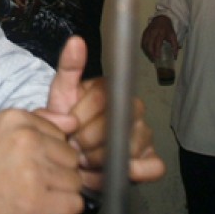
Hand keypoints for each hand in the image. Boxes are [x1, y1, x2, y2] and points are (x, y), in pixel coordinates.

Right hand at [0, 108, 84, 213]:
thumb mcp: (0, 131)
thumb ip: (38, 121)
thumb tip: (74, 122)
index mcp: (17, 119)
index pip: (62, 134)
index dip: (51, 153)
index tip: (32, 165)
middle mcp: (27, 140)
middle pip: (72, 157)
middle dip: (59, 172)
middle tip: (34, 183)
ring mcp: (33, 171)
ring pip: (75, 181)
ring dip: (61, 192)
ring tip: (36, 196)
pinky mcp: (36, 202)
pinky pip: (74, 205)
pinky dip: (64, 211)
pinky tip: (45, 211)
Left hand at [38, 36, 166, 188]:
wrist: (69, 156)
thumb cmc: (67, 123)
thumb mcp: (61, 95)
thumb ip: (68, 69)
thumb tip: (76, 41)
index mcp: (114, 89)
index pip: (102, 98)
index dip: (80, 118)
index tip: (67, 130)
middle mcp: (133, 108)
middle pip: (117, 122)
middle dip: (88, 141)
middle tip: (73, 150)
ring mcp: (144, 133)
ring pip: (131, 144)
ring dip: (103, 159)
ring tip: (85, 164)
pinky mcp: (150, 159)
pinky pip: (153, 166)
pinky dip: (136, 171)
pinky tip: (115, 172)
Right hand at [140, 15, 177, 61]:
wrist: (161, 18)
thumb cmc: (168, 28)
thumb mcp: (173, 36)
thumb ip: (174, 46)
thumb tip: (175, 57)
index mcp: (160, 33)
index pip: (157, 43)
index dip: (156, 51)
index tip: (157, 58)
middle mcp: (152, 33)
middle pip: (149, 45)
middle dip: (150, 53)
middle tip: (153, 60)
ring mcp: (147, 33)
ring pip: (144, 44)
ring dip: (147, 52)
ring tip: (151, 57)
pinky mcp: (144, 33)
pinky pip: (143, 42)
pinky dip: (144, 48)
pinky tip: (148, 52)